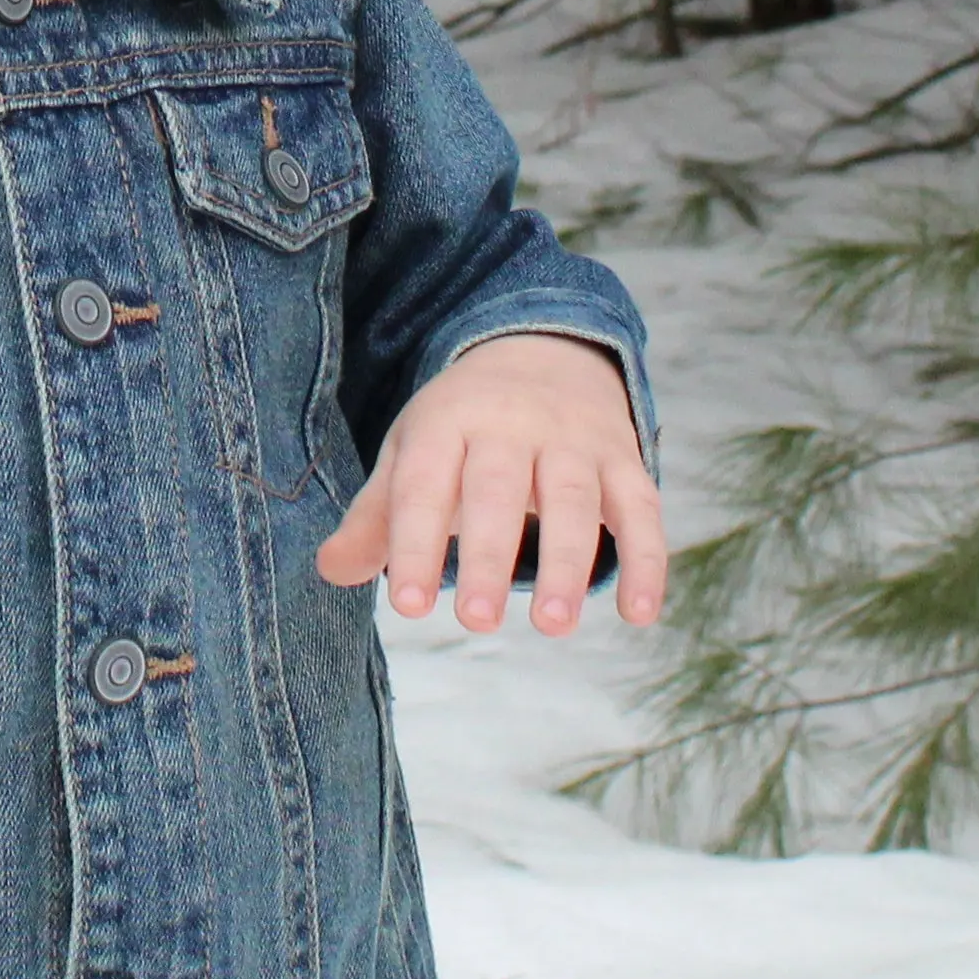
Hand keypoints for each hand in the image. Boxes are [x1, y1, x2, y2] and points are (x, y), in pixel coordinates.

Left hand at [312, 333, 666, 634]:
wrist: (543, 353)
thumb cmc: (463, 427)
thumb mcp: (413, 454)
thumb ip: (378, 518)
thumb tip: (330, 571)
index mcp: (447, 421)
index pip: (425, 485)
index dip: (414, 544)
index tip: (406, 606)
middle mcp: (511, 423)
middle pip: (498, 490)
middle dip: (487, 555)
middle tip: (476, 621)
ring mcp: (573, 439)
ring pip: (572, 498)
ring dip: (567, 562)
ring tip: (553, 625)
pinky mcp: (623, 458)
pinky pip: (642, 508)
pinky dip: (648, 560)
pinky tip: (641, 616)